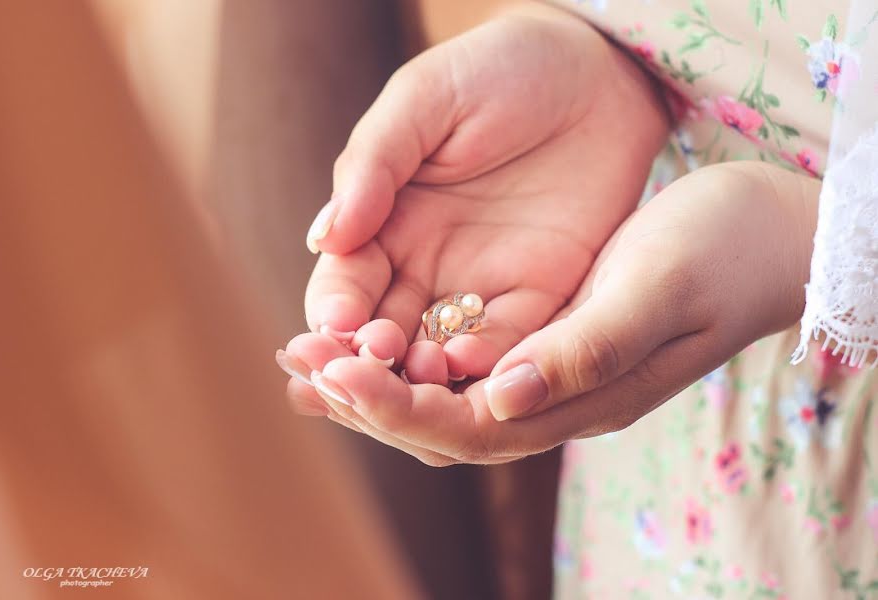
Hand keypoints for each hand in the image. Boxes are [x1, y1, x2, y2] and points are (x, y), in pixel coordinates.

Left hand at [281, 162, 818, 464]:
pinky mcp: (546, 348)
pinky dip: (405, 360)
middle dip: (366, 403)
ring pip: (443, 404)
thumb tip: (500, 396)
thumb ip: (583, 349)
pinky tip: (369, 341)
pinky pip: (460, 370)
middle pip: (442, 429)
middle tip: (298, 368)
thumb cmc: (716, 253)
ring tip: (311, 364)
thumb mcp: (654, 290)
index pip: (467, 427)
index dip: (393, 408)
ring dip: (375, 387)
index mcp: (581, 397)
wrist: (762, 237)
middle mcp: (558, 402)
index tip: (334, 375)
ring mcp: (551, 380)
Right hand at [287, 4, 668, 388]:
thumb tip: (324, 235)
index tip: (336, 326)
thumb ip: (374, 162)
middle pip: (381, 335)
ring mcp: (481, 288)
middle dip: (371, 359)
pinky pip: (506, 345)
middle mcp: (425, 267)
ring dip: (424, 376)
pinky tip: (475, 370)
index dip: (335, 310)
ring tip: (422, 376)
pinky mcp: (540, 298)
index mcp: (384, 223)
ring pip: (437, 356)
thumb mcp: (426, 100)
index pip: (344, 284)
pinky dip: (488, 366)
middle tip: (371, 363)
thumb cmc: (499, 70)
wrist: (597, 71)